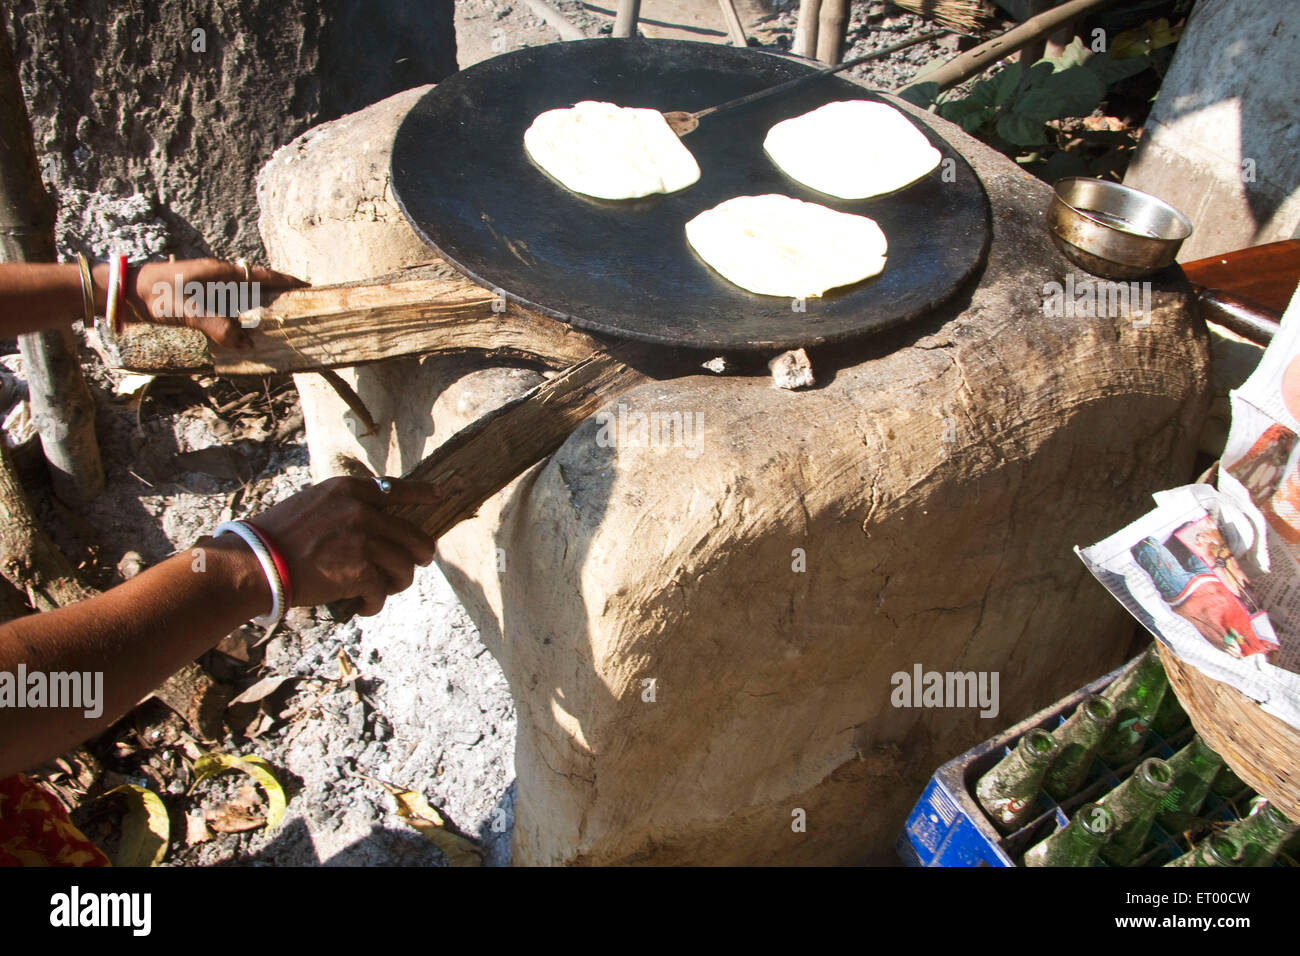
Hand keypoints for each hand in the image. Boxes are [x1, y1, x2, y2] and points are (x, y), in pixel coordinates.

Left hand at [126, 258, 304, 348]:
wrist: (121, 291)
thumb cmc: (153, 294)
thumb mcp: (186, 311)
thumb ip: (217, 326)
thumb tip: (247, 345)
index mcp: (219, 272)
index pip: (260, 274)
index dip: (284, 281)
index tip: (306, 287)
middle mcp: (216, 278)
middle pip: (255, 287)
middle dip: (276, 298)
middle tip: (297, 312)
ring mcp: (207, 289)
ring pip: (242, 300)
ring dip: (257, 313)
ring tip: (275, 328)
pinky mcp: (198, 301)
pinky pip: (227, 310)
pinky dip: (239, 322)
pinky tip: (242, 336)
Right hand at [245, 476, 448, 615]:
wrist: (254, 563)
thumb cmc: (276, 536)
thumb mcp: (313, 504)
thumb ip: (344, 508)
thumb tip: (374, 521)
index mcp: (349, 490)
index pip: (396, 489)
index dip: (422, 493)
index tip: (441, 495)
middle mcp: (362, 511)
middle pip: (414, 536)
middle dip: (420, 554)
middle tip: (417, 563)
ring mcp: (363, 541)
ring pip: (405, 567)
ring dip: (397, 582)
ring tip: (384, 589)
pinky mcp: (360, 572)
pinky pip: (382, 591)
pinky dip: (375, 603)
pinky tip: (364, 605)